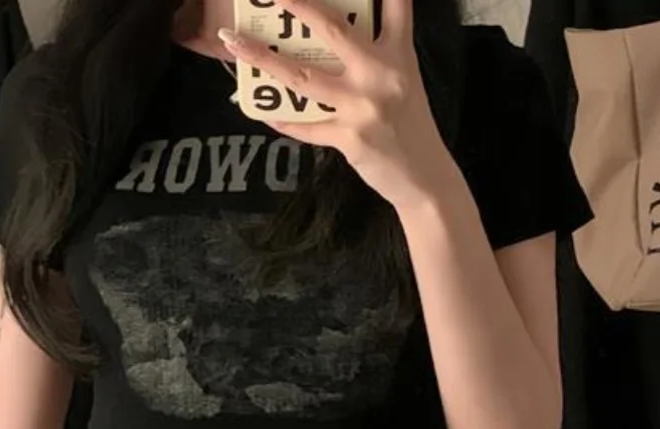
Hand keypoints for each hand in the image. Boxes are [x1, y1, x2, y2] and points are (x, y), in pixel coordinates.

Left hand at [218, 0, 457, 210]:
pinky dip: (285, 120)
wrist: (425, 180)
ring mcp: (363, 107)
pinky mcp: (350, 138)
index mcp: (399, 55)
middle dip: (298, 6)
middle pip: (334, 31)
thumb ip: (377, 56)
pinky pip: (308, 127)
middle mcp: (381, 74)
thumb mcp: (404, 82)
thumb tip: (332, 37)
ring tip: (235, 43)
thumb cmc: (411, 127)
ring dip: (264, 59)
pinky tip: (265, 113)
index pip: (395, 5)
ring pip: (303, 77)